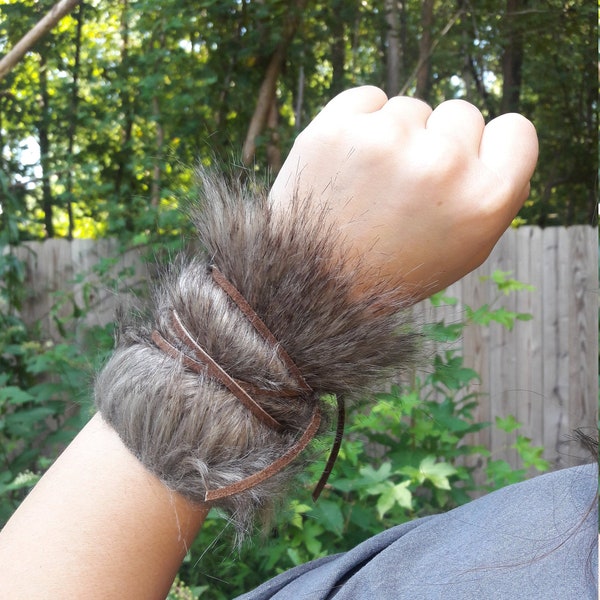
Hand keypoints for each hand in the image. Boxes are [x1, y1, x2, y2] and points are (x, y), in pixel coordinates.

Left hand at [270, 86, 537, 301]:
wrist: (317, 283)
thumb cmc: (396, 268)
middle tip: (406, 190)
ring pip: (409, 109)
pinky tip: (349, 164)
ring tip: (370, 187)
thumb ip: (496, 191)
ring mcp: (388, 141)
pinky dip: (360, 123)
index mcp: (487, 199)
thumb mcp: (468, 250)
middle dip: (439, 144)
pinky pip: (367, 98)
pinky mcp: (337, 128)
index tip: (464, 168)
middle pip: (460, 114)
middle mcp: (443, 164)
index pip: (516, 130)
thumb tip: (497, 137)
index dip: (489, 149)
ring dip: (395, 138)